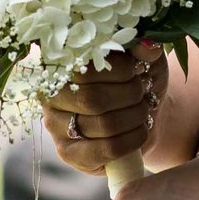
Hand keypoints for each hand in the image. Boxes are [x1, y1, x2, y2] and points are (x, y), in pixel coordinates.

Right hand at [42, 45, 166, 171]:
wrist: (141, 116)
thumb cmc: (135, 81)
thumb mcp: (141, 57)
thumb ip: (140, 49)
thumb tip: (147, 46)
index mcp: (60, 64)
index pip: (86, 67)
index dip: (119, 69)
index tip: (137, 70)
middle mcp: (51, 94)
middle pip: (92, 99)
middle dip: (129, 96)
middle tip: (143, 93)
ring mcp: (56, 126)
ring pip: (102, 125)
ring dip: (134, 117)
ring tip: (144, 110)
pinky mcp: (69, 153)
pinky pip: (105, 150)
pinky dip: (131, 140)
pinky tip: (141, 131)